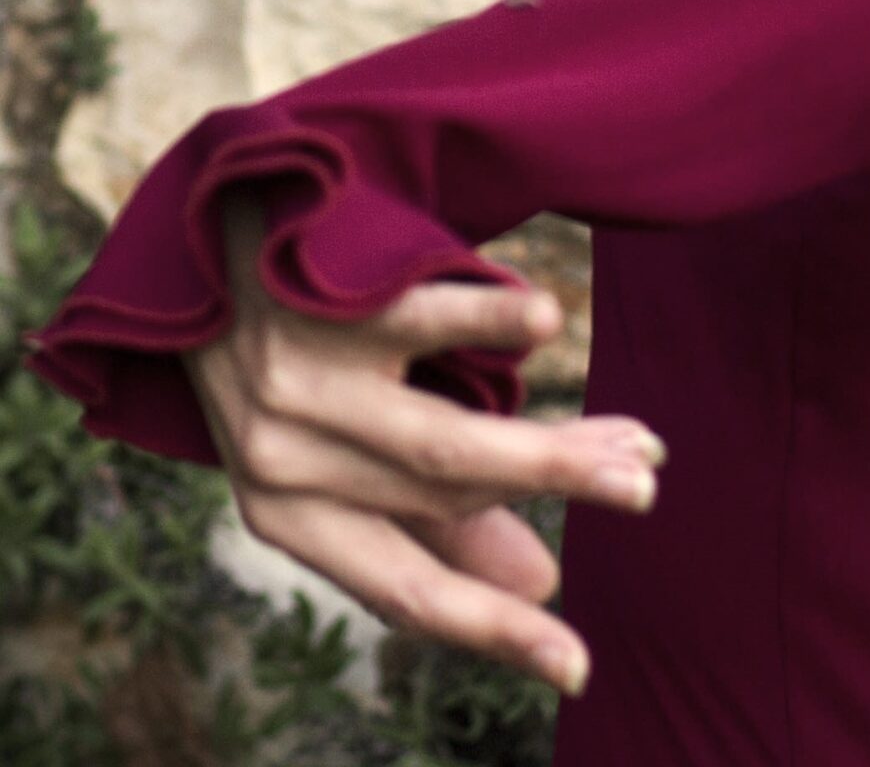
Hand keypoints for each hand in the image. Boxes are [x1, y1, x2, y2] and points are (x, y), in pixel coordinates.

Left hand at [181, 193, 666, 699]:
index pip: (403, 591)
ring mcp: (295, 378)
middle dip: (556, 495)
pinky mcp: (314, 297)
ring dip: (546, 449)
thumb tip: (536, 589)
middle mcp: (282, 458)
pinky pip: (412, 315)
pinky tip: (547, 321)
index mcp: (287, 515)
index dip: (492, 633)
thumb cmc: (294, 355)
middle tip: (644, 490)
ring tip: (635, 448)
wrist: (193, 233)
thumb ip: (437, 514)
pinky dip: (485, 321)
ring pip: (436, 437)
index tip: (577, 667)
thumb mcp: (340, 448)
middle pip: (440, 497)